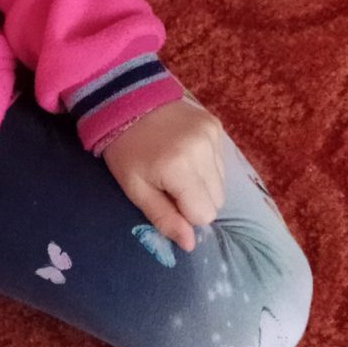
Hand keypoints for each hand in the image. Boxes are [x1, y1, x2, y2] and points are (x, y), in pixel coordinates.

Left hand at [103, 97, 225, 251]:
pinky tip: (185, 153)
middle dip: (196, 201)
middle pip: (217, 200)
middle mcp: (202, 151)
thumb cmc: (126, 150)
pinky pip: (221, 161)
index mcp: (179, 168)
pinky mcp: (215, 126)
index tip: (166, 199)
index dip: (185, 214)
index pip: (204, 214)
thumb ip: (164, 218)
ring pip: (222, 183)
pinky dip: (206, 165)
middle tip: (170, 185)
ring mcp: (212, 136)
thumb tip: (189, 245)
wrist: (127, 101)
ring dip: (202, 183)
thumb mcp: (135, 189)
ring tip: (177, 168)